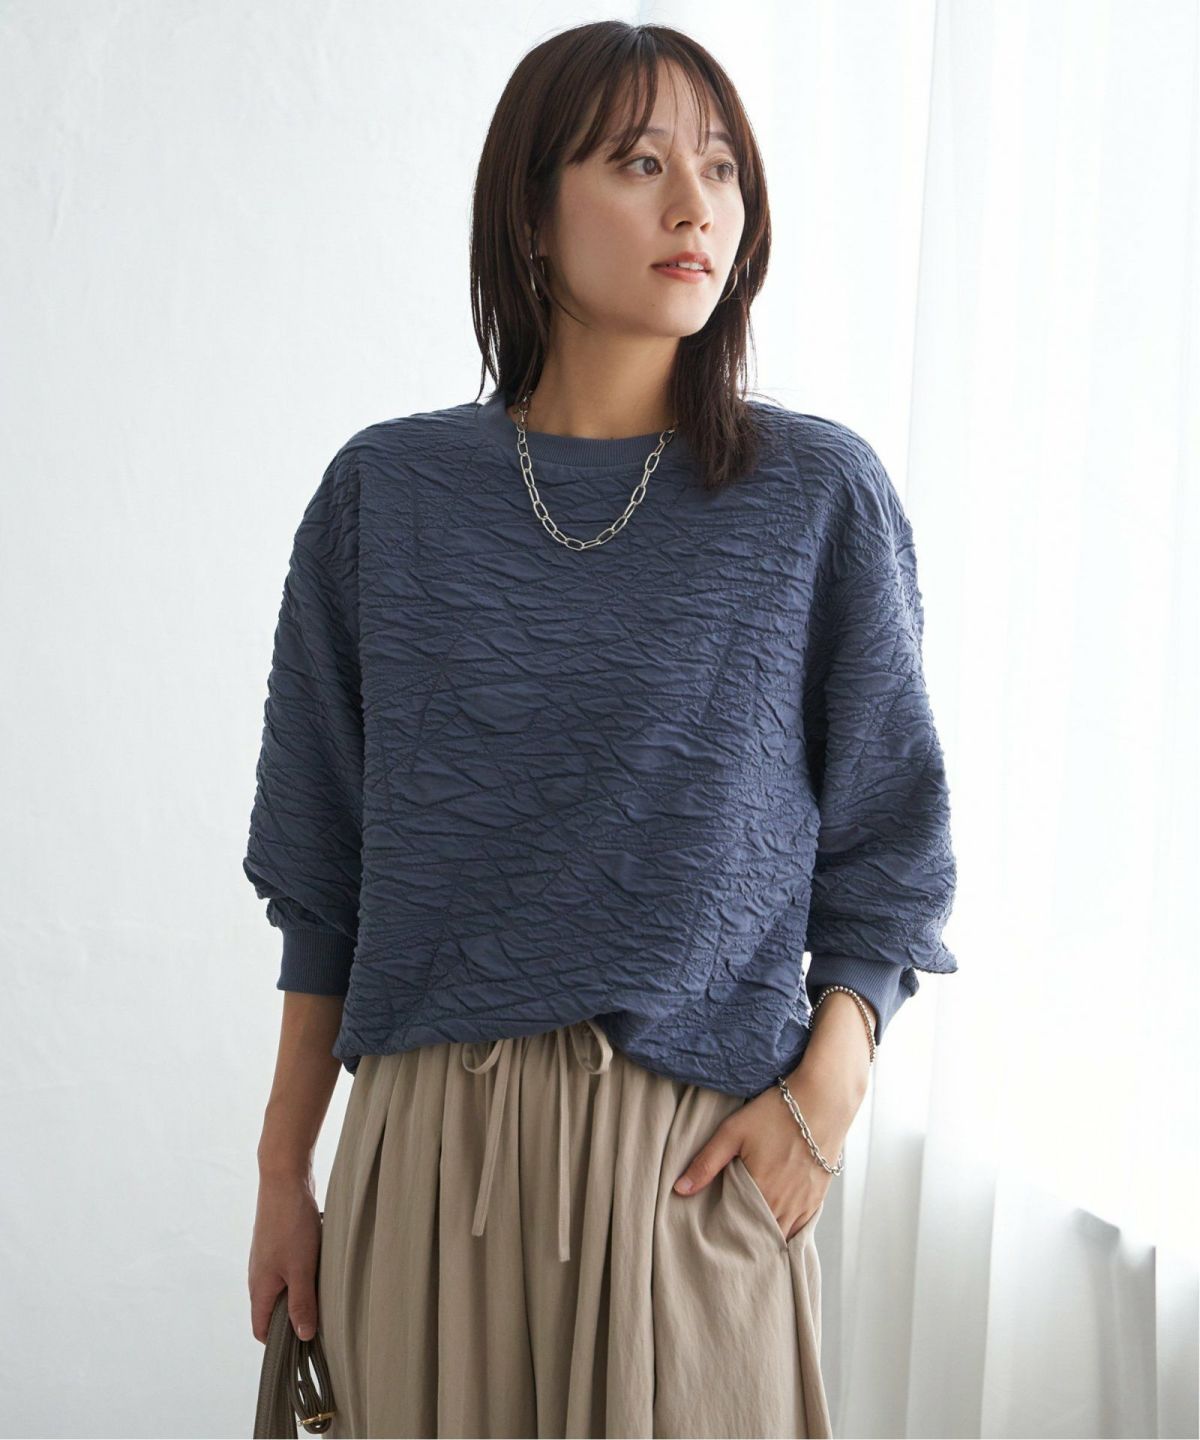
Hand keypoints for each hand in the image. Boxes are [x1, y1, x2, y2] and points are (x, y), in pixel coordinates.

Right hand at [248, 1175, 322, 1343]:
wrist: (284, 1180)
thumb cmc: (290, 1224)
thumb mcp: (301, 1268)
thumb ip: (301, 1303)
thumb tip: (303, 1336)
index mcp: (260, 1288)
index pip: (260, 1329)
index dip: (279, 1343)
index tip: (304, 1347)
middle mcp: (258, 1276)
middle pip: (272, 1310)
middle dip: (293, 1318)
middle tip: (320, 1318)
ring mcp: (266, 1259)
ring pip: (281, 1288)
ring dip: (300, 1293)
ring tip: (324, 1291)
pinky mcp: (276, 1243)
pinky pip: (287, 1268)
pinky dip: (301, 1273)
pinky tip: (320, 1265)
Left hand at [672, 1070, 854, 1241]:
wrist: (823, 1100)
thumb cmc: (776, 1112)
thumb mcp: (734, 1132)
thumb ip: (706, 1163)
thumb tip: (679, 1190)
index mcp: (762, 1193)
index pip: (741, 1232)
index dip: (728, 1238)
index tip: (716, 1239)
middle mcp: (786, 1205)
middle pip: (763, 1236)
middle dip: (747, 1241)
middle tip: (730, 1242)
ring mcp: (805, 1203)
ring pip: (783, 1234)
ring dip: (767, 1236)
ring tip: (750, 1236)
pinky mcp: (818, 1195)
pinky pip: (802, 1226)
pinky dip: (788, 1229)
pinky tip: (776, 1225)